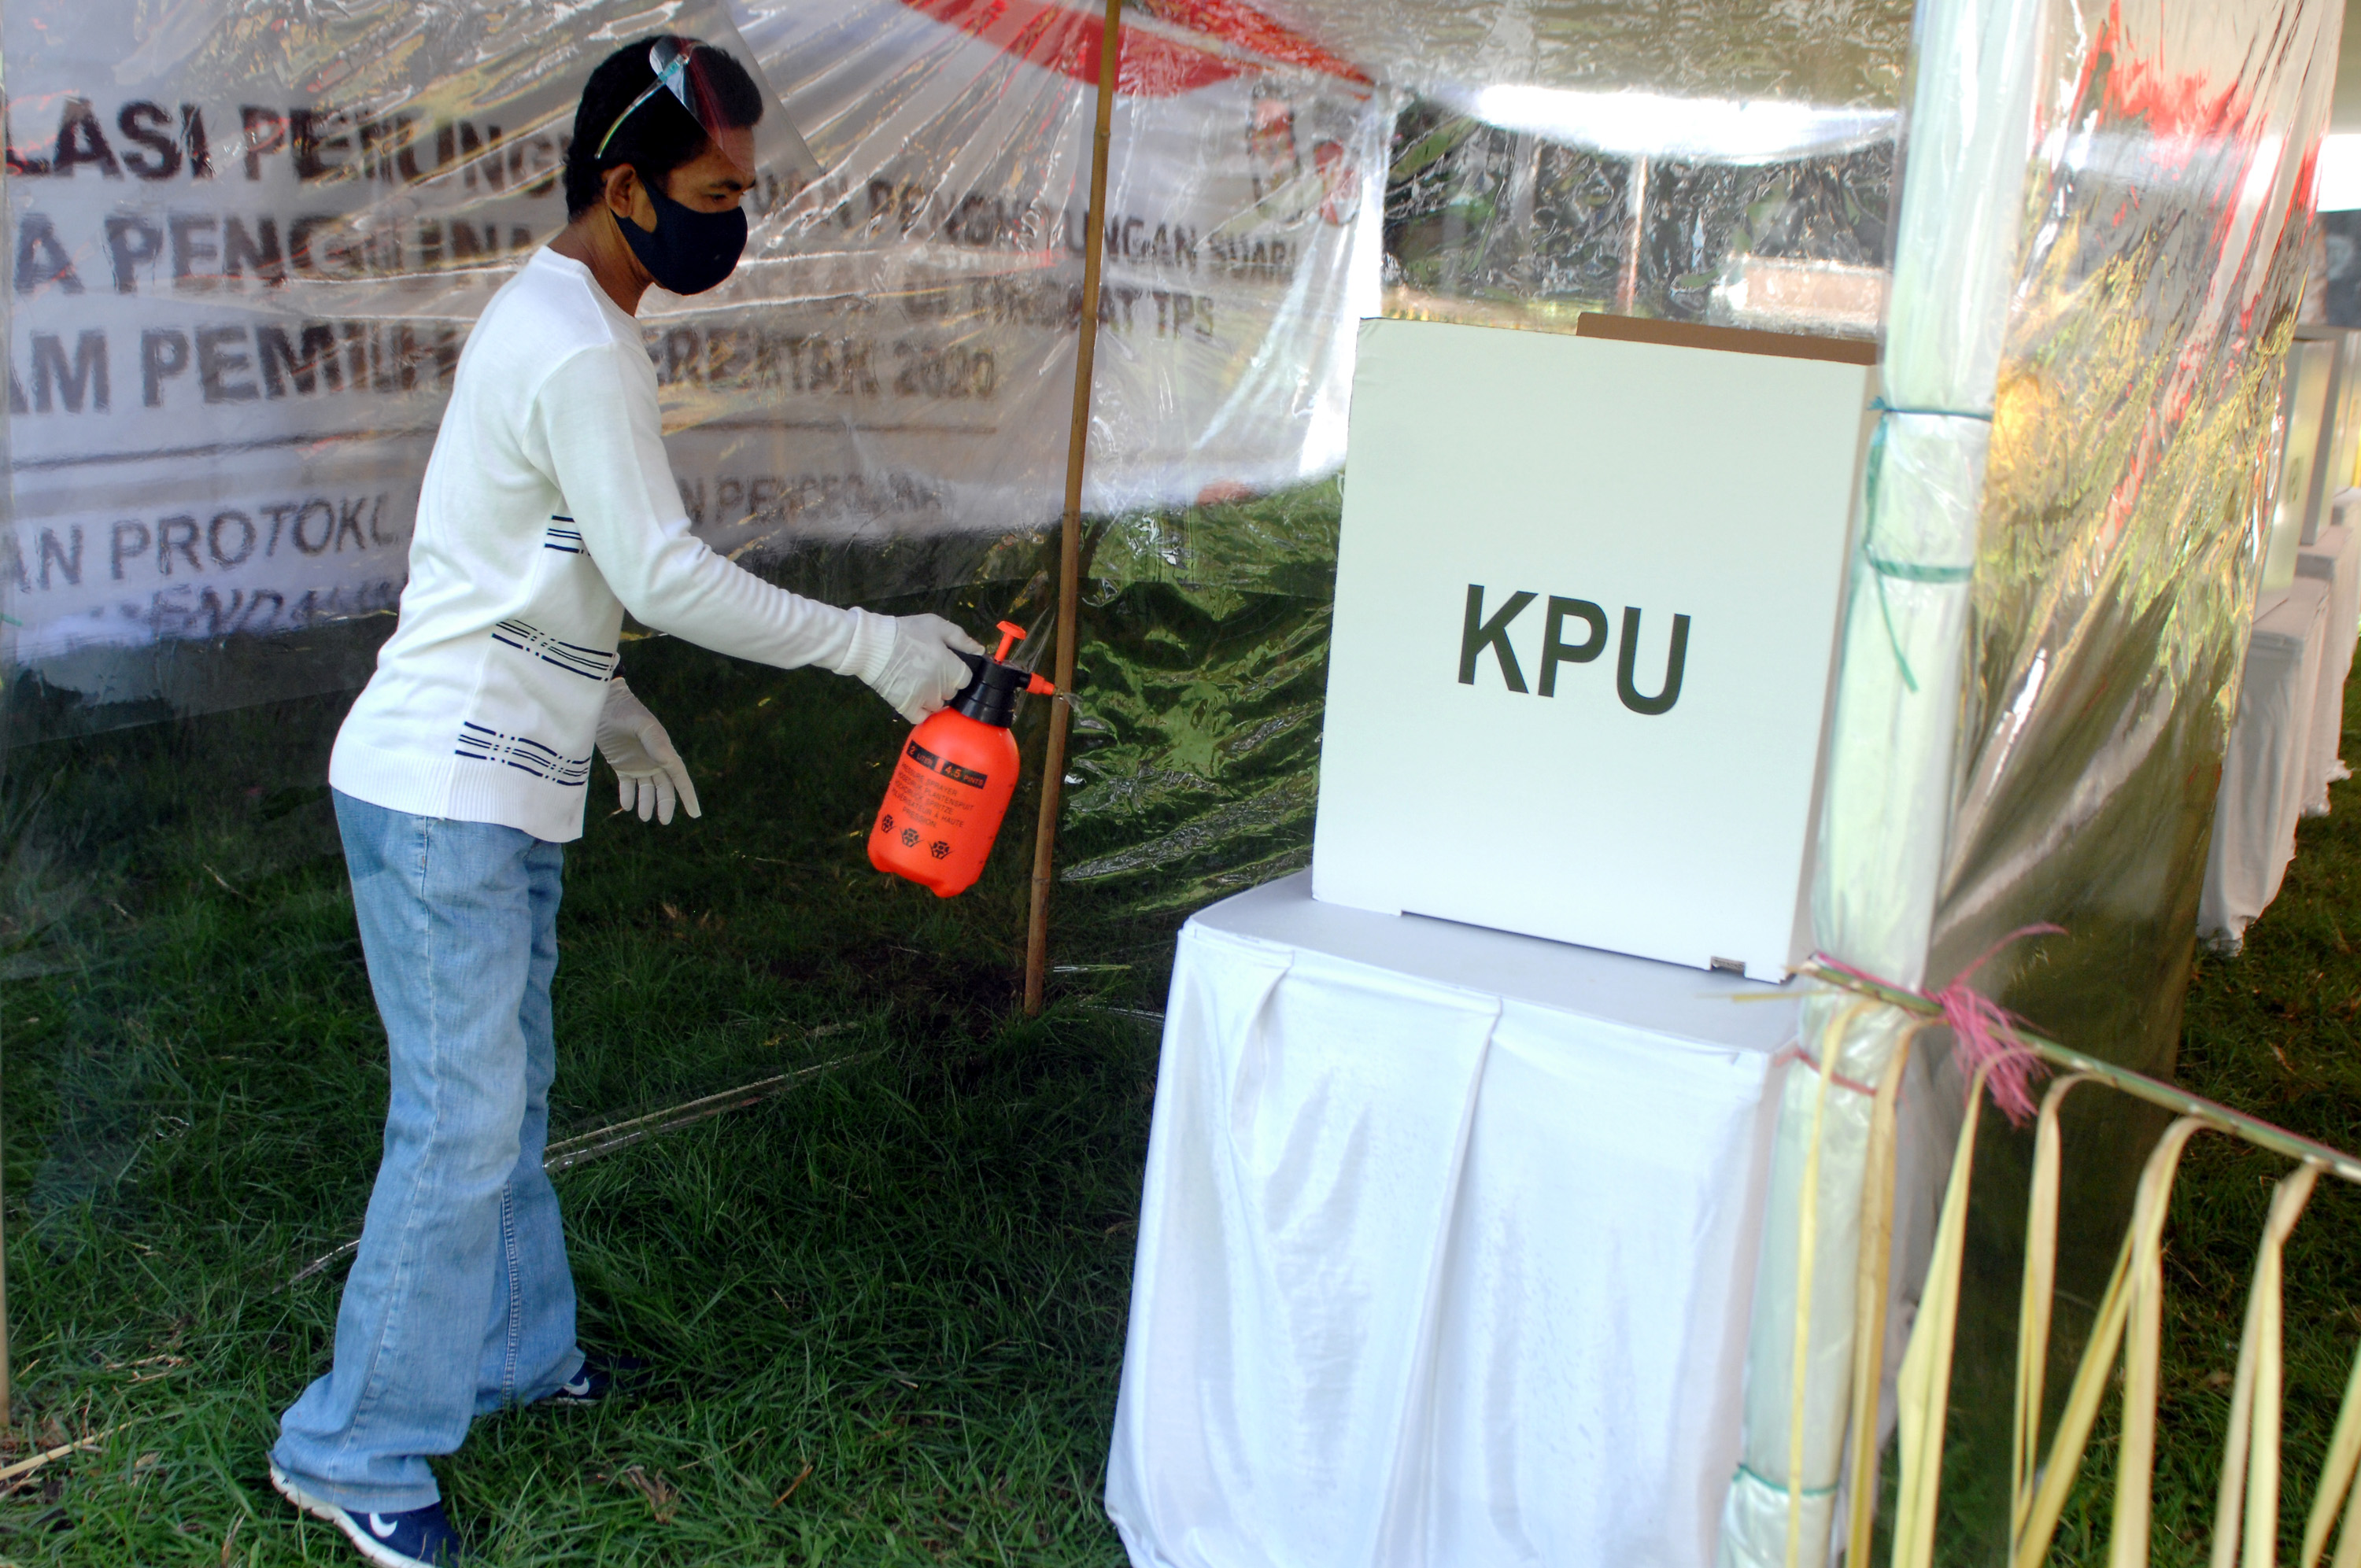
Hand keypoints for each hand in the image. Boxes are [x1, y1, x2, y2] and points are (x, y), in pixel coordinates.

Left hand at [596, 679, 701, 824]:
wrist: (602, 703)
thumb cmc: (624, 710)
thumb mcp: (641, 724)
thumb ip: (656, 742)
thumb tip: (669, 762)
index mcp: (663, 750)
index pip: (679, 777)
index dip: (687, 796)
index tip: (695, 814)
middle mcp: (653, 759)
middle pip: (664, 787)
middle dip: (665, 805)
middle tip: (663, 821)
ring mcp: (637, 762)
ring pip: (646, 789)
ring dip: (646, 803)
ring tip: (643, 817)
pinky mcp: (620, 764)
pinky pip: (627, 785)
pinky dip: (628, 796)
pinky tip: (627, 805)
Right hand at [867, 613, 984, 722]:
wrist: (874, 644)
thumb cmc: (907, 632)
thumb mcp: (937, 626)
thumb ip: (961, 639)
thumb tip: (980, 650)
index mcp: (951, 668)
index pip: (966, 680)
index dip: (957, 672)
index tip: (946, 666)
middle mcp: (941, 687)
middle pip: (952, 693)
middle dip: (945, 683)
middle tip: (929, 670)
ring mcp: (925, 699)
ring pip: (938, 705)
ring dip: (933, 697)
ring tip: (919, 682)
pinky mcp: (907, 707)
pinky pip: (922, 717)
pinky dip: (921, 712)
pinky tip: (916, 700)